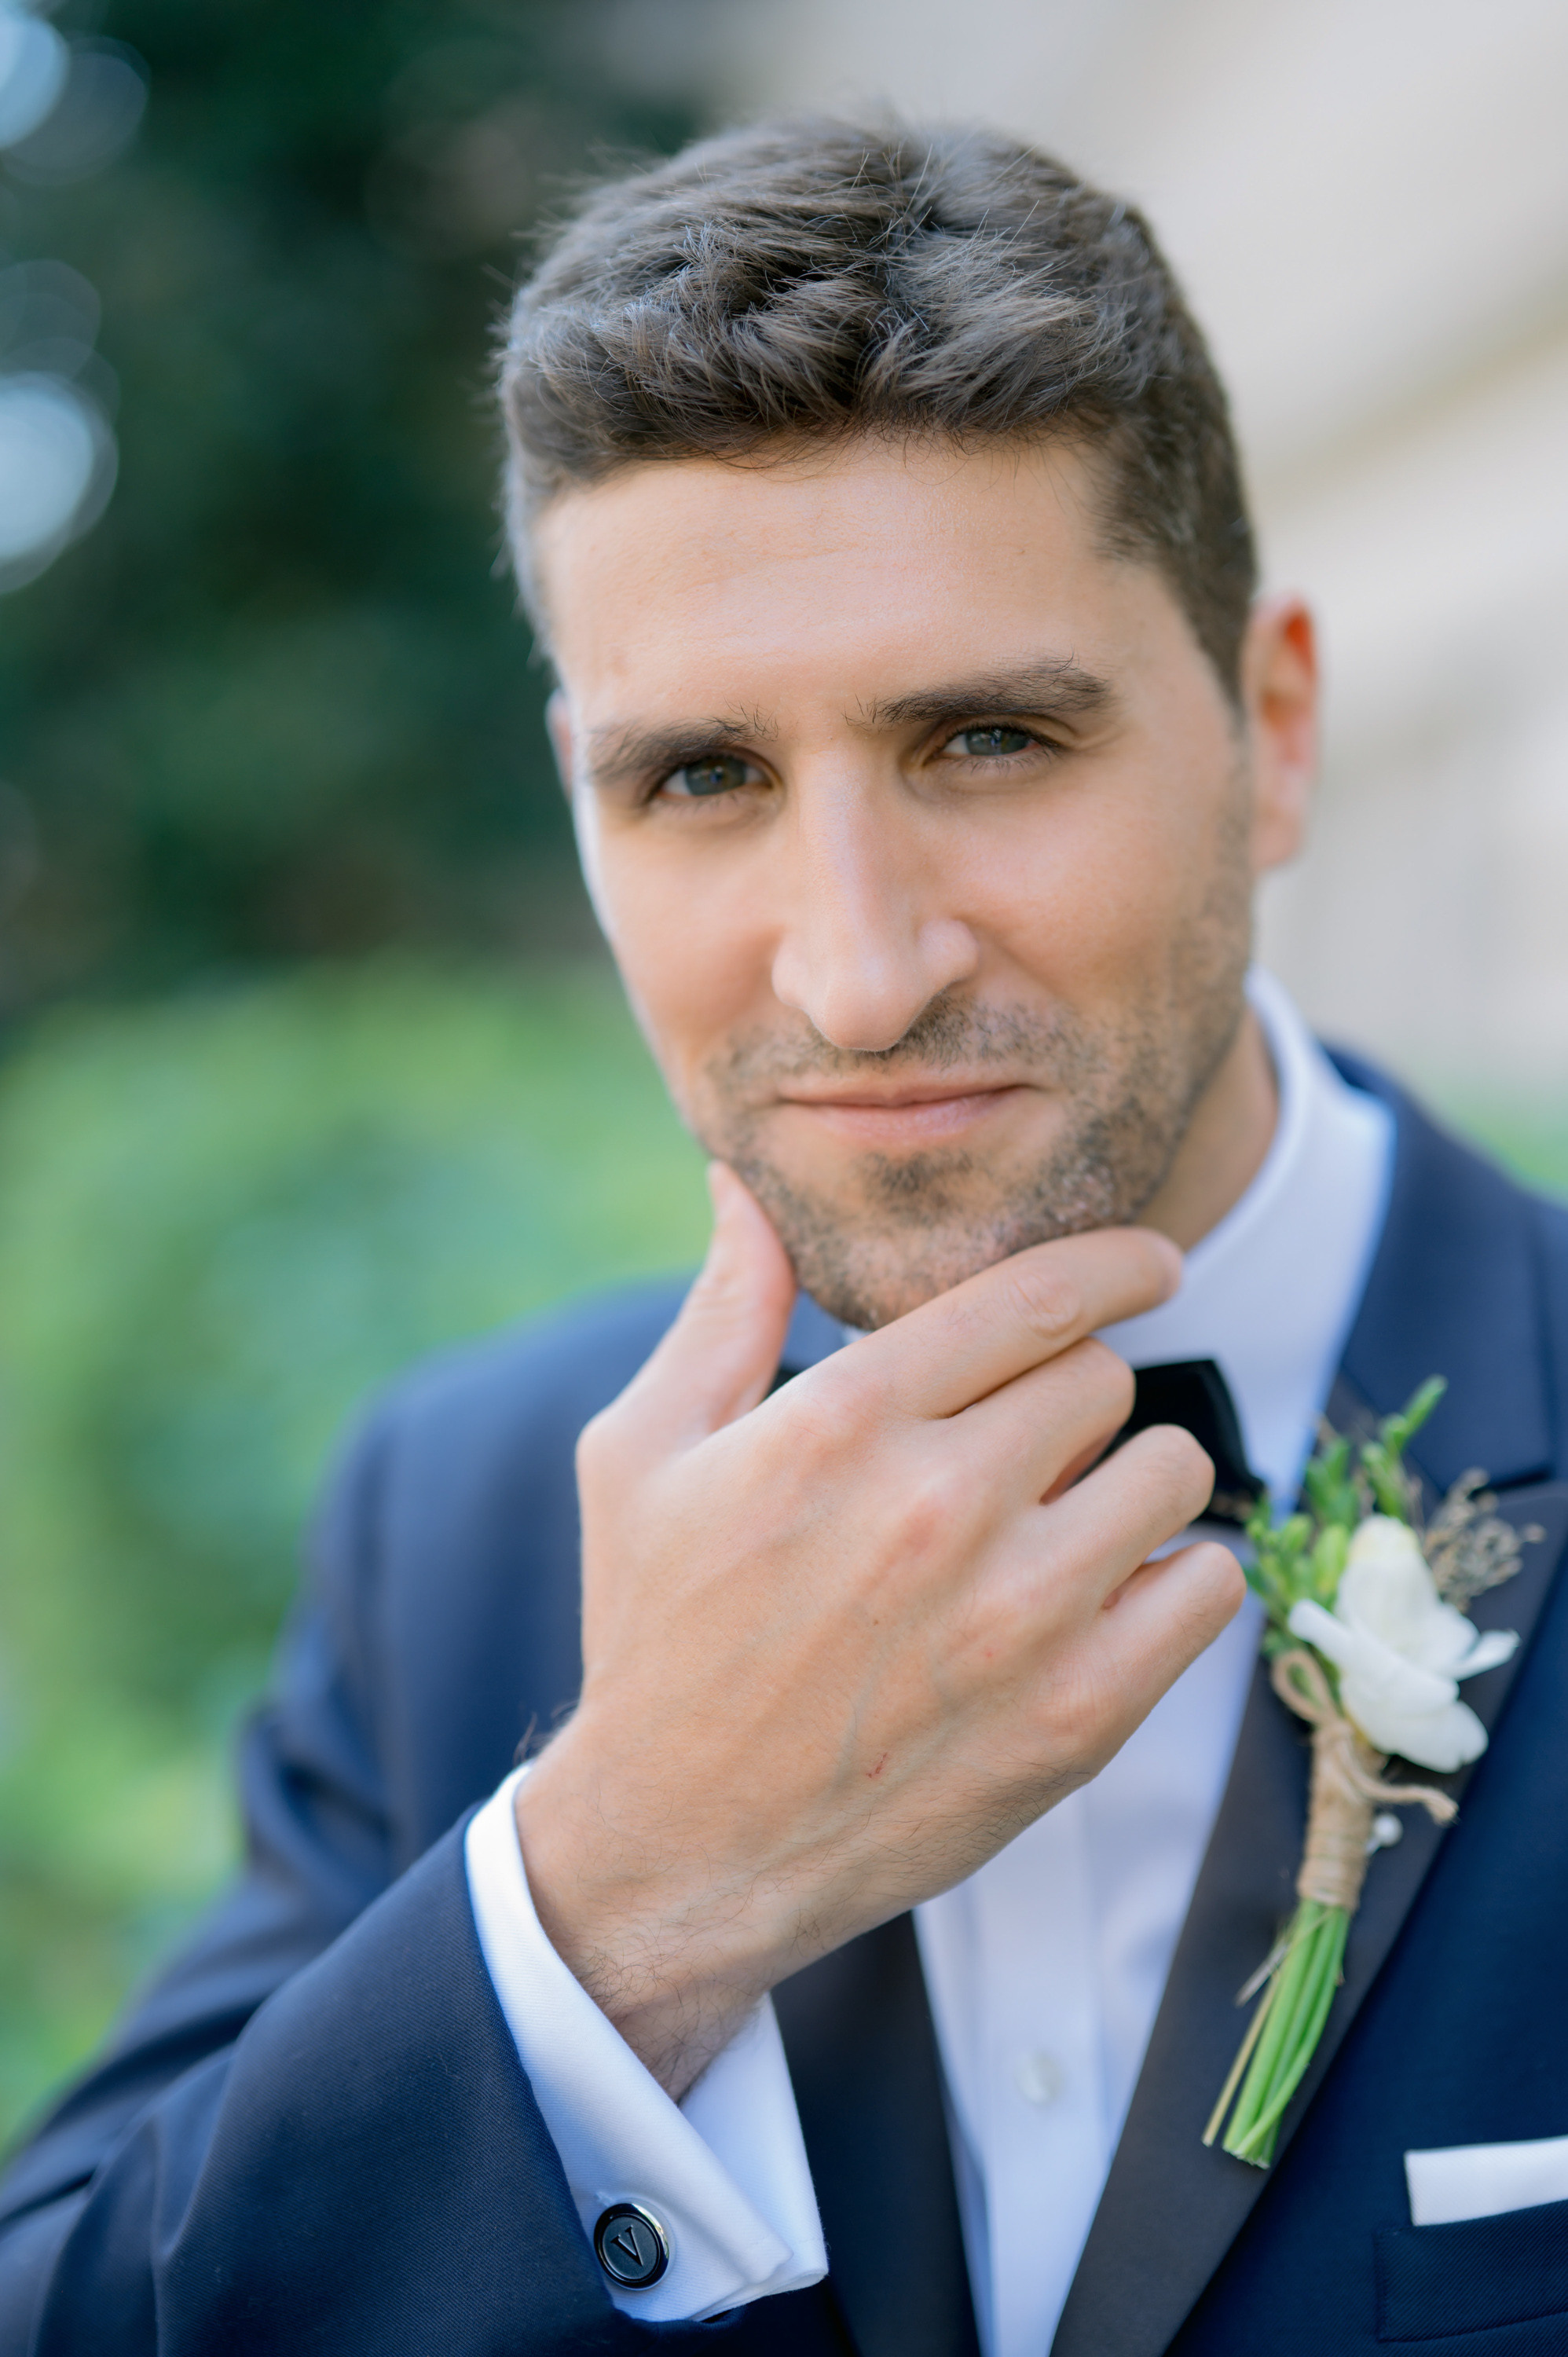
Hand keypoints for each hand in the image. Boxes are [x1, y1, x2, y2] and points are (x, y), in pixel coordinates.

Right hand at [515, 1166, 1242, 2095]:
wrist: (681, 1848)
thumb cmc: (657, 1635)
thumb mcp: (642, 1455)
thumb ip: (720, 1310)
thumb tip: (742, 1187)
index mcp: (842, 1421)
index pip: (1039, 1293)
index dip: (1117, 1262)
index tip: (1152, 1263)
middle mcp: (939, 1504)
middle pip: (1101, 1375)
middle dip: (1071, 1395)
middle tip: (1024, 1446)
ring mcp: (1018, 1616)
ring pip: (1171, 1468)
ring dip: (1131, 1480)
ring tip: (1066, 1518)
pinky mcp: (1076, 1717)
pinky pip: (1205, 1587)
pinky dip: (1174, 1580)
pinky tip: (1105, 1595)